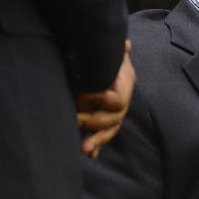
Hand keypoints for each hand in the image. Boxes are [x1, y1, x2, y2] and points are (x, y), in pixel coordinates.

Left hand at [75, 40, 135, 157]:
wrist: (101, 57)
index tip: (81, 94)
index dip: (100, 100)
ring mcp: (115, 111)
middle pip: (114, 119)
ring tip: (83, 148)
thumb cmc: (105, 53)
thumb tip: (125, 44)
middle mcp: (122, 100)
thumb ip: (116, 50)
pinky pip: (104, 135)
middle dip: (94, 122)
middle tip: (74, 120)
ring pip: (110, 130)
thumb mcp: (110, 50)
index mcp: (125, 82)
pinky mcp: (105, 119)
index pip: (117, 100)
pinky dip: (97, 144)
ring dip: (97, 140)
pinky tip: (90, 155)